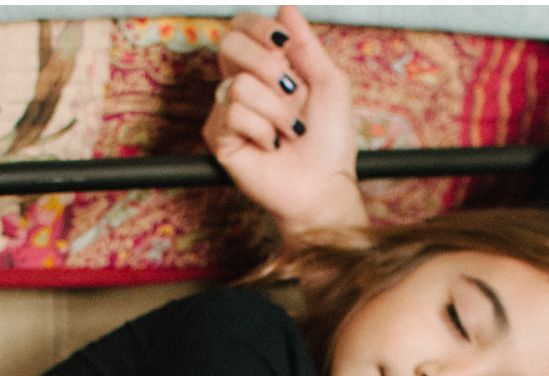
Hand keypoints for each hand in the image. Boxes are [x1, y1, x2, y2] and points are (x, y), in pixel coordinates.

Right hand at [200, 5, 367, 239]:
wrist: (324, 184)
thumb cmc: (330, 140)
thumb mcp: (330, 82)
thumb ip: (307, 44)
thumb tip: (285, 8)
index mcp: (264, 67)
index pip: (242, 26)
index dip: (260, 27)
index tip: (285, 47)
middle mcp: (242, 83)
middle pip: (229, 43)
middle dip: (268, 65)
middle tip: (291, 91)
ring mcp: (227, 110)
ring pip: (239, 85)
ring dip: (276, 110)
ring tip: (289, 131)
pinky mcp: (219, 138)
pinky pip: (232, 114)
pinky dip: (262, 130)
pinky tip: (271, 146)